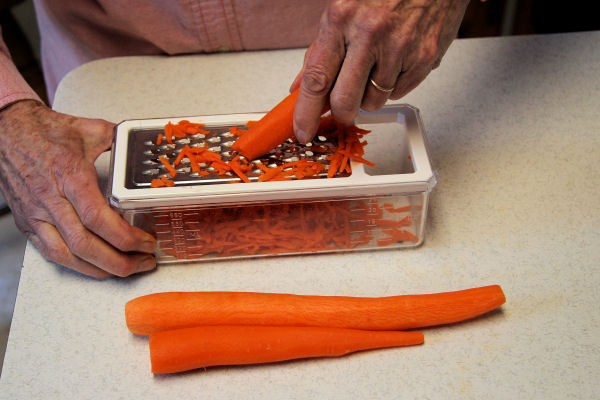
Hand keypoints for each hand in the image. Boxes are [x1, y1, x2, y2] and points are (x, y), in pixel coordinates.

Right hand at [0, 100, 156, 277]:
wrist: (7, 131)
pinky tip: (98, 267)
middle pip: (85, 244)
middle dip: (119, 262)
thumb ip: (121, 141)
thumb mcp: (91, 130)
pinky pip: (52, 254)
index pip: (98, 218)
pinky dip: (78, 266)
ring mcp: (37, 215)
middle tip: (145, 261)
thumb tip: (146, 149)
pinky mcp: (28, 224)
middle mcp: (51, 199)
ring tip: (128, 268)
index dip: (125, 237)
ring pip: (68, 255)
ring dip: (101, 269)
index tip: (146, 242)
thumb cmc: (45, 132)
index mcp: (70, 176)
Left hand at [291, 0, 469, 142]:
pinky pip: (399, 93)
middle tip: (343, 104)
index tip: (302, 130)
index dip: (306, 112)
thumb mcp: (342, 9)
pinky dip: (393, 85)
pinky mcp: (425, 58)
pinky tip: (395, 61)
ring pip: (373, 102)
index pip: (317, 78)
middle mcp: (371, 33)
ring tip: (376, 65)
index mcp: (342, 18)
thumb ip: (320, 50)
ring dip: (369, 95)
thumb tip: (302, 86)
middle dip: (341, 111)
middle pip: (346, 101)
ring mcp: (401, 48)